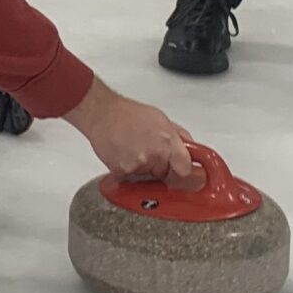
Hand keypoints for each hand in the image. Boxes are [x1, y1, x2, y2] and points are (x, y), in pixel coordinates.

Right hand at [63, 78, 200, 186]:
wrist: (102, 114)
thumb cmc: (128, 114)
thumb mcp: (161, 118)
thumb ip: (178, 137)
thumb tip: (191, 150)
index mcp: (168, 142)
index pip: (186, 170)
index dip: (187, 173)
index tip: (188, 175)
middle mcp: (155, 156)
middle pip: (166, 176)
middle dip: (162, 169)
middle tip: (150, 154)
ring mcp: (138, 166)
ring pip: (148, 179)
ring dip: (144, 171)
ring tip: (134, 150)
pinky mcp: (122, 173)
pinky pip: (131, 179)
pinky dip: (129, 171)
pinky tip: (124, 154)